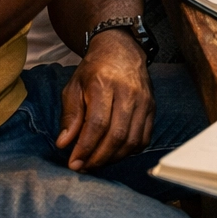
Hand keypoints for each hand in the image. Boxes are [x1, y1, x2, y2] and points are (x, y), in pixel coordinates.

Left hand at [56, 28, 152, 170]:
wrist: (122, 51)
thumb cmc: (94, 70)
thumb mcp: (73, 87)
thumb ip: (70, 116)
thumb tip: (64, 144)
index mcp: (104, 84)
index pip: (98, 124)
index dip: (86, 147)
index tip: (74, 162)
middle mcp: (128, 93)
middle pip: (117, 135)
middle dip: (98, 157)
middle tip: (83, 167)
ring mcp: (144, 101)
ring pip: (132, 140)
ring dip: (113, 158)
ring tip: (96, 162)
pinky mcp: (152, 107)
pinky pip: (144, 138)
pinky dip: (129, 151)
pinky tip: (114, 153)